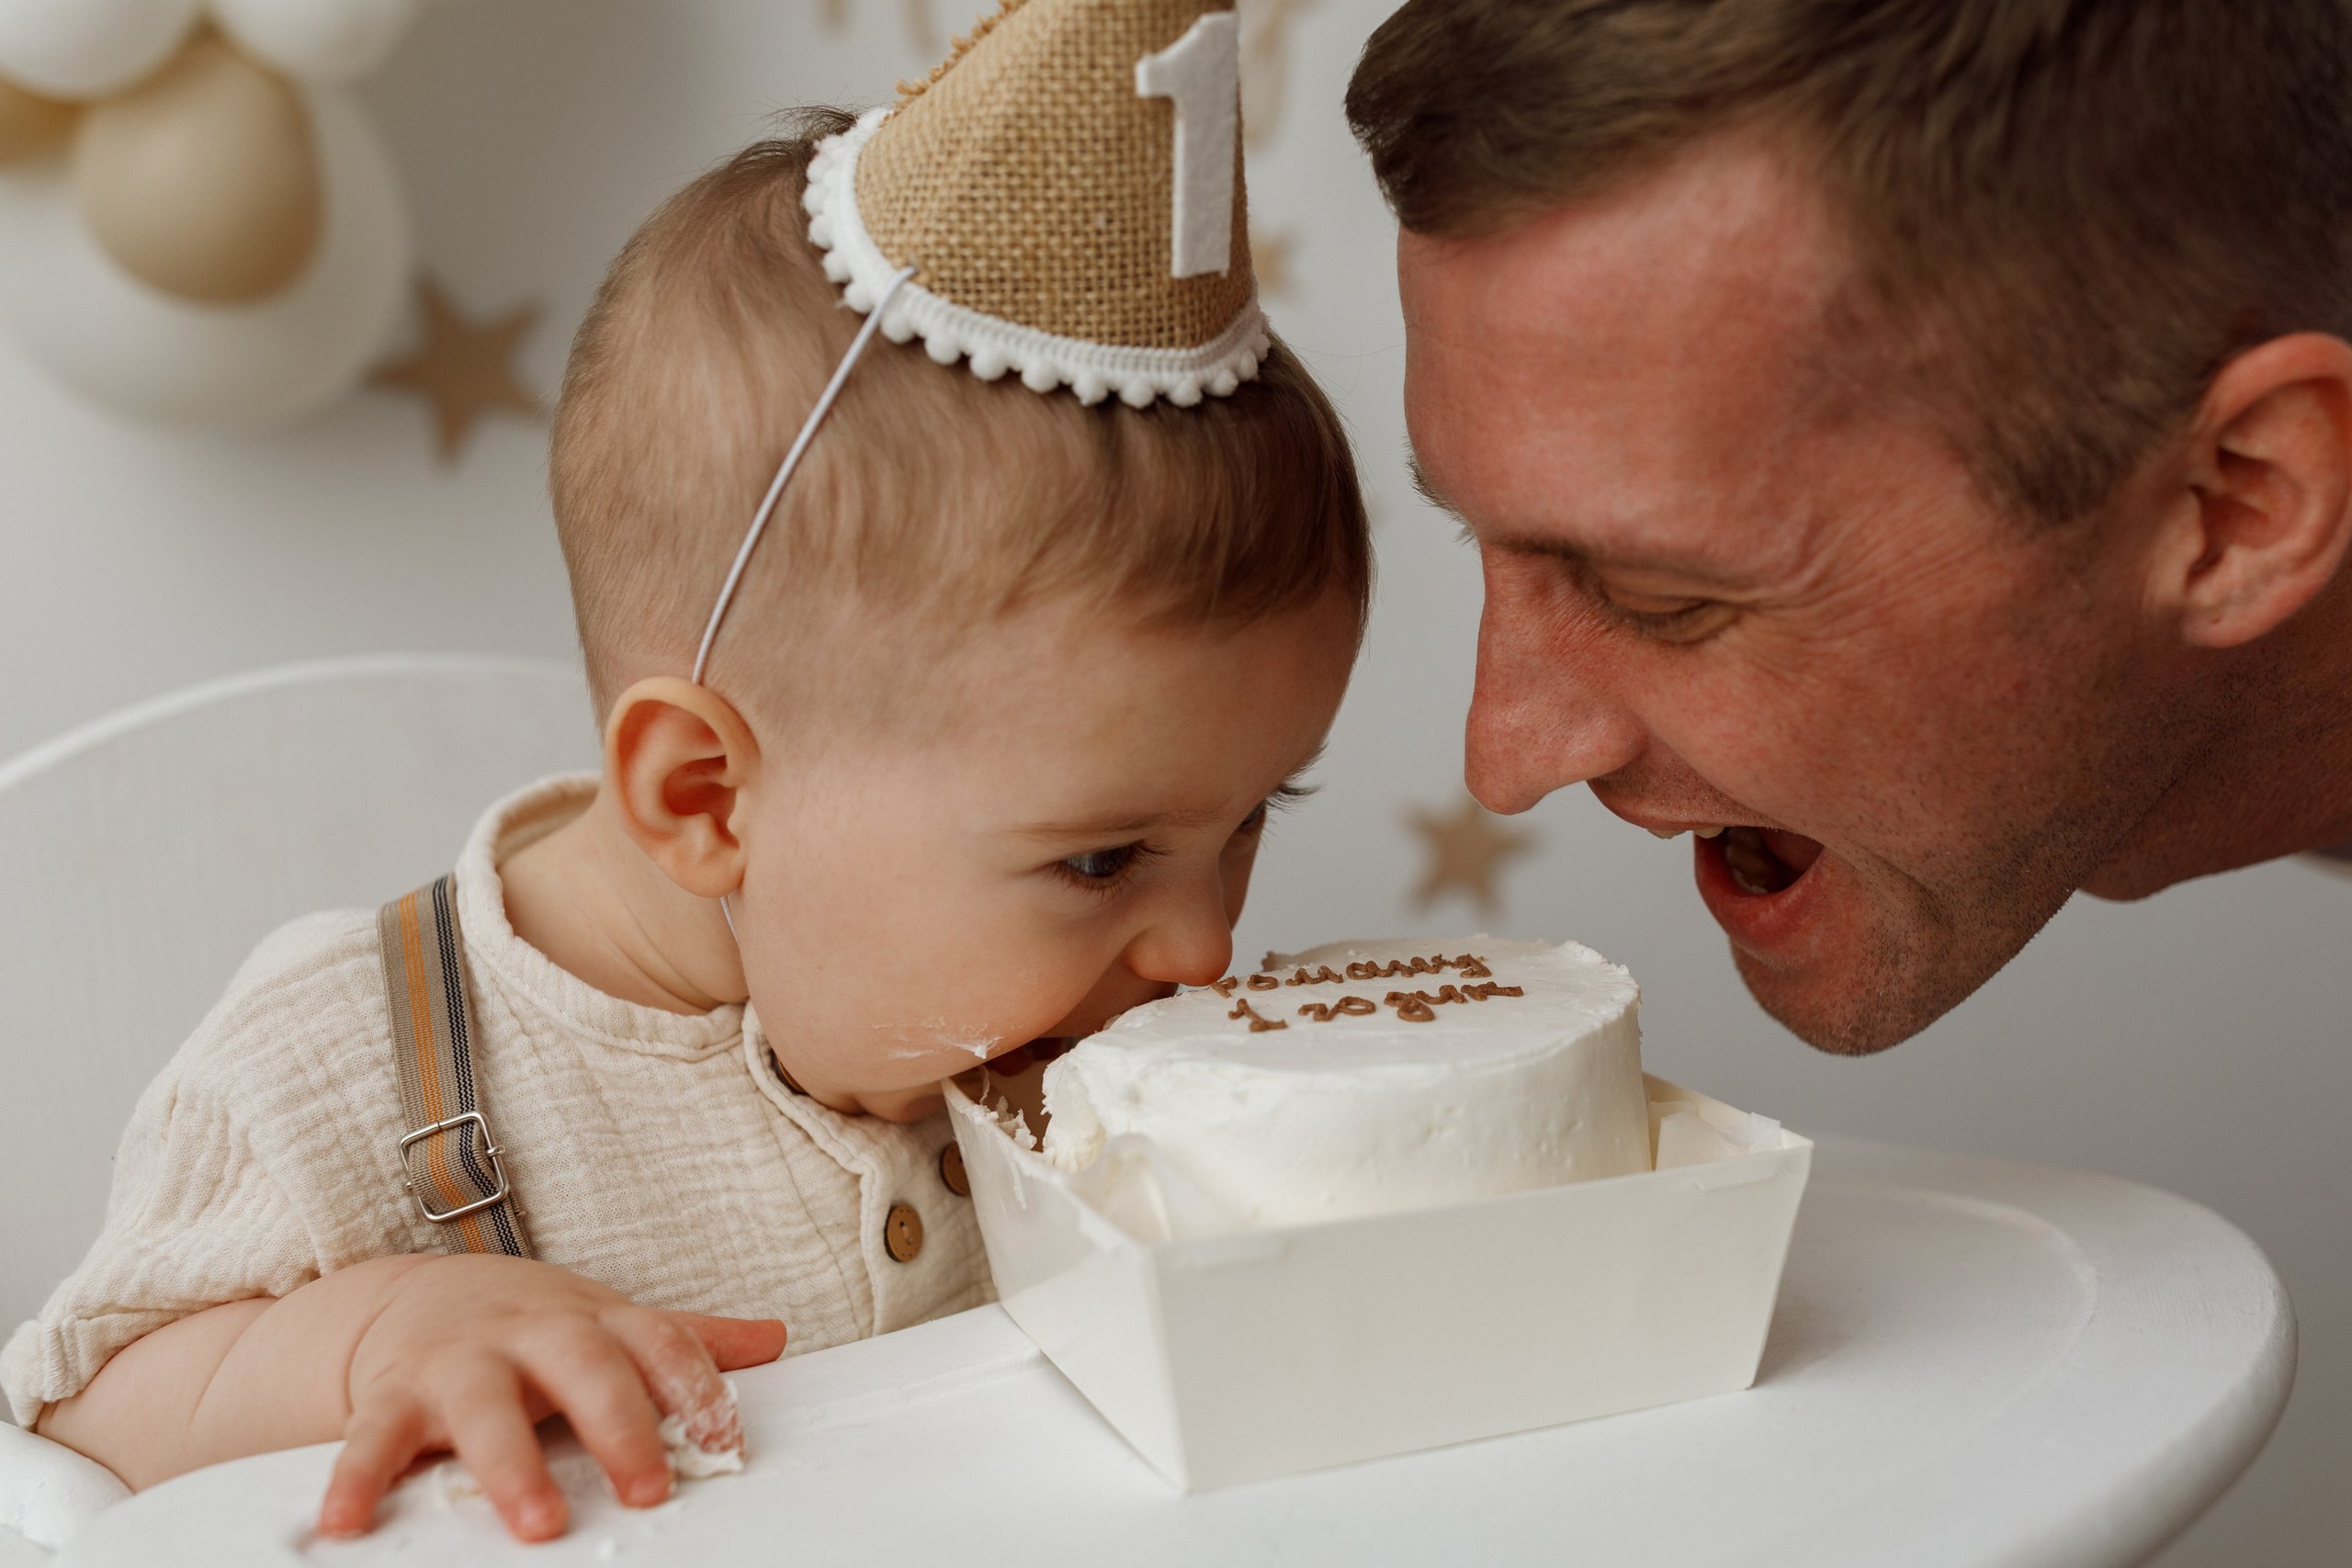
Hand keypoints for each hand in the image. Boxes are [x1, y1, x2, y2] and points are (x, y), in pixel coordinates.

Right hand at [320, 1255, 785, 1541]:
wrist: (417, 1297)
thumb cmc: (533, 1326)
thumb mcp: (609, 1323)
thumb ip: (685, 1339)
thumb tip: (775, 1339)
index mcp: (595, 1320)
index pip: (661, 1343)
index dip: (698, 1388)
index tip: (727, 1441)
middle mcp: (531, 1334)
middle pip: (583, 1367)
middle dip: (618, 1424)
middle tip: (647, 1488)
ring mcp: (460, 1362)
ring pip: (484, 1406)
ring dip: (510, 1464)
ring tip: (537, 1520)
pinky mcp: (392, 1394)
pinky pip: (371, 1436)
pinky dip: (357, 1480)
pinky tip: (349, 1526)